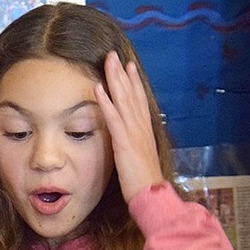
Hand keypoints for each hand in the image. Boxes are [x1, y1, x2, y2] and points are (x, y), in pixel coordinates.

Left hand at [94, 51, 165, 202]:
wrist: (152, 195)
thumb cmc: (144, 181)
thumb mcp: (139, 158)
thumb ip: (135, 145)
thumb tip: (131, 139)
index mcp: (144, 130)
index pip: (138, 100)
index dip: (133, 82)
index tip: (128, 66)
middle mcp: (140, 127)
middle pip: (131, 94)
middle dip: (122, 73)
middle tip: (114, 55)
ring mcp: (133, 133)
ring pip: (123, 100)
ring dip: (114, 79)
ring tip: (107, 61)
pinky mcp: (124, 142)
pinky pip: (113, 118)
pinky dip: (105, 101)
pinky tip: (98, 88)